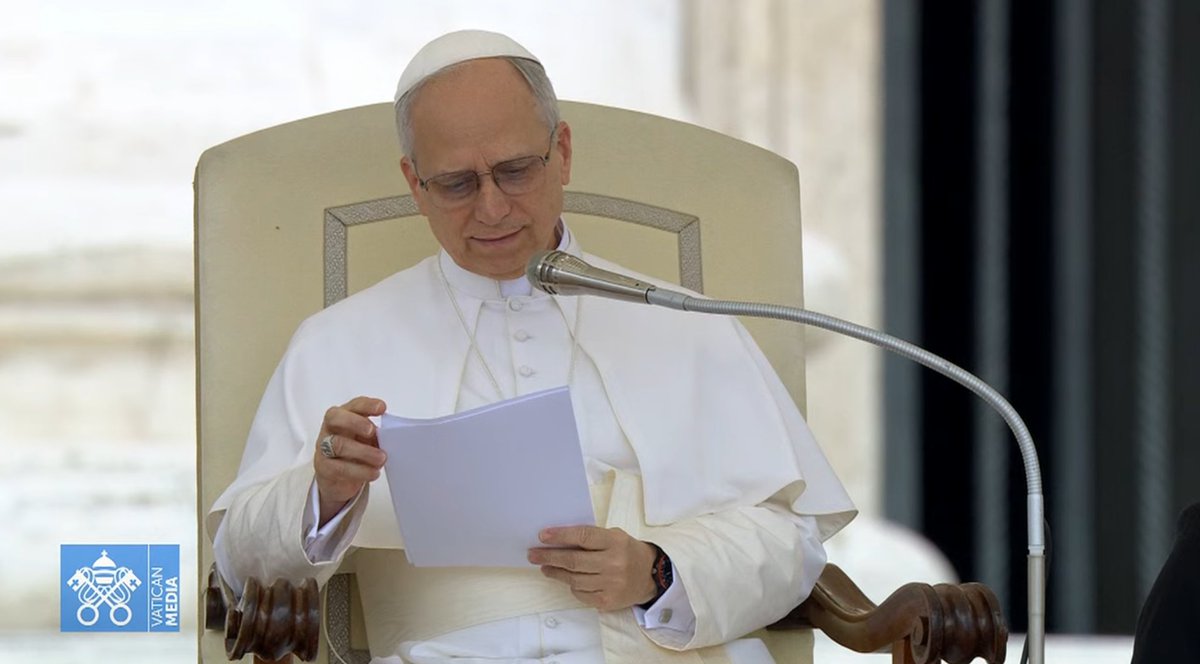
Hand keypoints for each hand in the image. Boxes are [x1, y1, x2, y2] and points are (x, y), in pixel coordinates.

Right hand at [313, 396, 386, 525]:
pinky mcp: (324, 468)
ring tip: (381, 459)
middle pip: (335, 418)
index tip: (382, 408)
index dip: (367, 405)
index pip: (353, 405)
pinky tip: (373, 473)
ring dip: (363, 452)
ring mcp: (323, 448)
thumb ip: (376, 435)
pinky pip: (339, 468)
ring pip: (338, 445)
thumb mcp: (366, 440)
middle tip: (372, 431)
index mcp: (343, 416)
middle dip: (355, 422)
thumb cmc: (355, 452)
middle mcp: (330, 429)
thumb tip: (394, 437)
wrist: (337, 478)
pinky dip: (359, 471)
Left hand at [528, 526, 657, 610]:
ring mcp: (611, 584)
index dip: (561, 536)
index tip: (542, 536)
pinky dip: (572, 586)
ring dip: (556, 573)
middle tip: (533, 554)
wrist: (650, 576)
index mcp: (615, 542)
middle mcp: (614, 563)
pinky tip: (567, 579)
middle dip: (549, 557)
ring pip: (574, 579)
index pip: (583, 537)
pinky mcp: (607, 601)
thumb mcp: (614, 536)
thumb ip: (591, 538)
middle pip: (574, 561)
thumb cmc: (626, 551)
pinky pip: (581, 593)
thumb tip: (557, 540)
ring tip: (545, 567)